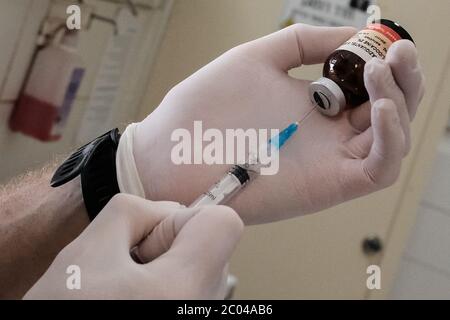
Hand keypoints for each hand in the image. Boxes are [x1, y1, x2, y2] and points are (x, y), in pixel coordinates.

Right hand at [24, 194, 242, 299]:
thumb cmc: (64, 311)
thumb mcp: (87, 250)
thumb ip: (133, 211)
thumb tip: (167, 211)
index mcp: (184, 289)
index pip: (224, 224)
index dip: (187, 217)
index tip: (151, 236)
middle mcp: (202, 310)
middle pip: (211, 247)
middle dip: (170, 243)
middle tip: (129, 265)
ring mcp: (200, 319)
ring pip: (200, 268)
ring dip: (167, 264)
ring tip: (127, 286)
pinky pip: (192, 288)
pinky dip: (167, 284)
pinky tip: (134, 297)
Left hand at [133, 24, 424, 223]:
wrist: (173, 151)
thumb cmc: (205, 106)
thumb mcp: (257, 59)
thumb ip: (305, 44)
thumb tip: (354, 33)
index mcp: (315, 104)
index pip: (370, 86)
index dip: (385, 62)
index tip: (383, 40)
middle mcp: (328, 133)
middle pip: (391, 111)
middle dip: (404, 79)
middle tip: (397, 53)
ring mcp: (330, 160)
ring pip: (394, 140)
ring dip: (400, 103)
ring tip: (380, 73)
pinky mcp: (328, 184)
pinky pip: (379, 169)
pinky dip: (391, 139)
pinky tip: (379, 108)